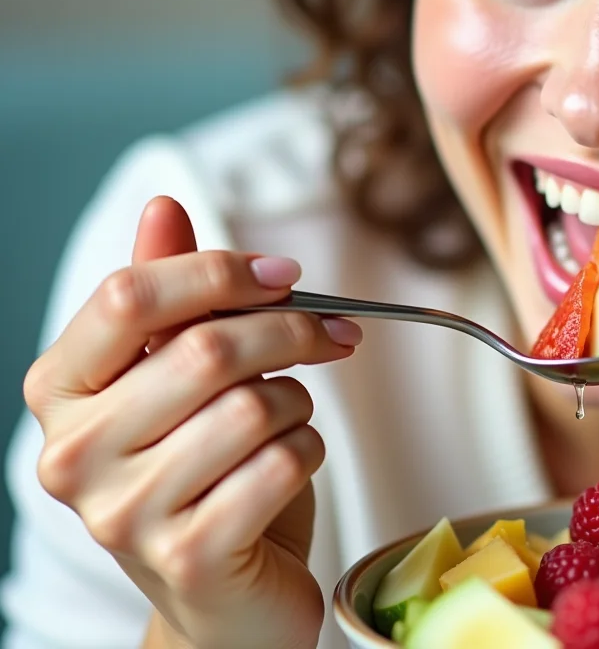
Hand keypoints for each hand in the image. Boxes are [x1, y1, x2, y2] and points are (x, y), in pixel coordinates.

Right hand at [23, 196, 361, 648]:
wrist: (225, 595)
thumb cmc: (208, 473)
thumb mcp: (183, 378)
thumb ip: (171, 296)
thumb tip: (163, 206)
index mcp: (60, 392)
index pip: (129, 296)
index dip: (221, 271)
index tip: (285, 275)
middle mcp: (73, 455)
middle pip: (207, 349)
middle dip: (292, 332)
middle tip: (334, 336)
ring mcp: (125, 514)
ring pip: (254, 408)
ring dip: (300, 405)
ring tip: (292, 421)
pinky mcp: (188, 558)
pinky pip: (282, 466)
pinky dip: (309, 453)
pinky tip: (293, 466)